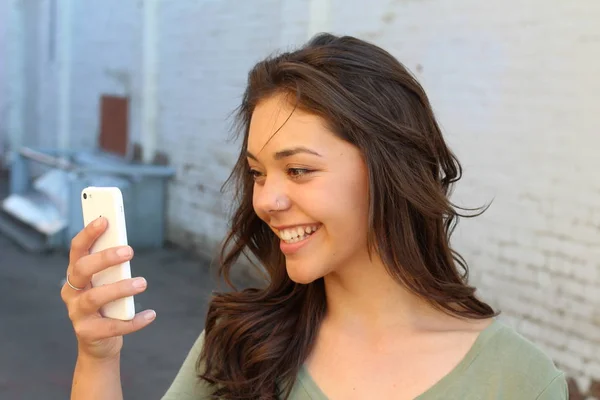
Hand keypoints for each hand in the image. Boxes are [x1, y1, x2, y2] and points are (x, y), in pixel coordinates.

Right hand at [60, 217, 155, 359]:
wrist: (99, 342)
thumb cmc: (106, 304)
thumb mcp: (107, 282)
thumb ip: (112, 267)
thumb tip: (125, 245)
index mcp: (76, 274)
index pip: (77, 250)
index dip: (88, 234)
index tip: (104, 220)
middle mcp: (71, 292)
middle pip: (82, 270)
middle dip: (105, 258)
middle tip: (129, 251)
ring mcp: (77, 313)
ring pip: (95, 297)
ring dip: (120, 288)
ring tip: (142, 282)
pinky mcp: (88, 333)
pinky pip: (113, 326)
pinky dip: (134, 320)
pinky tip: (150, 314)